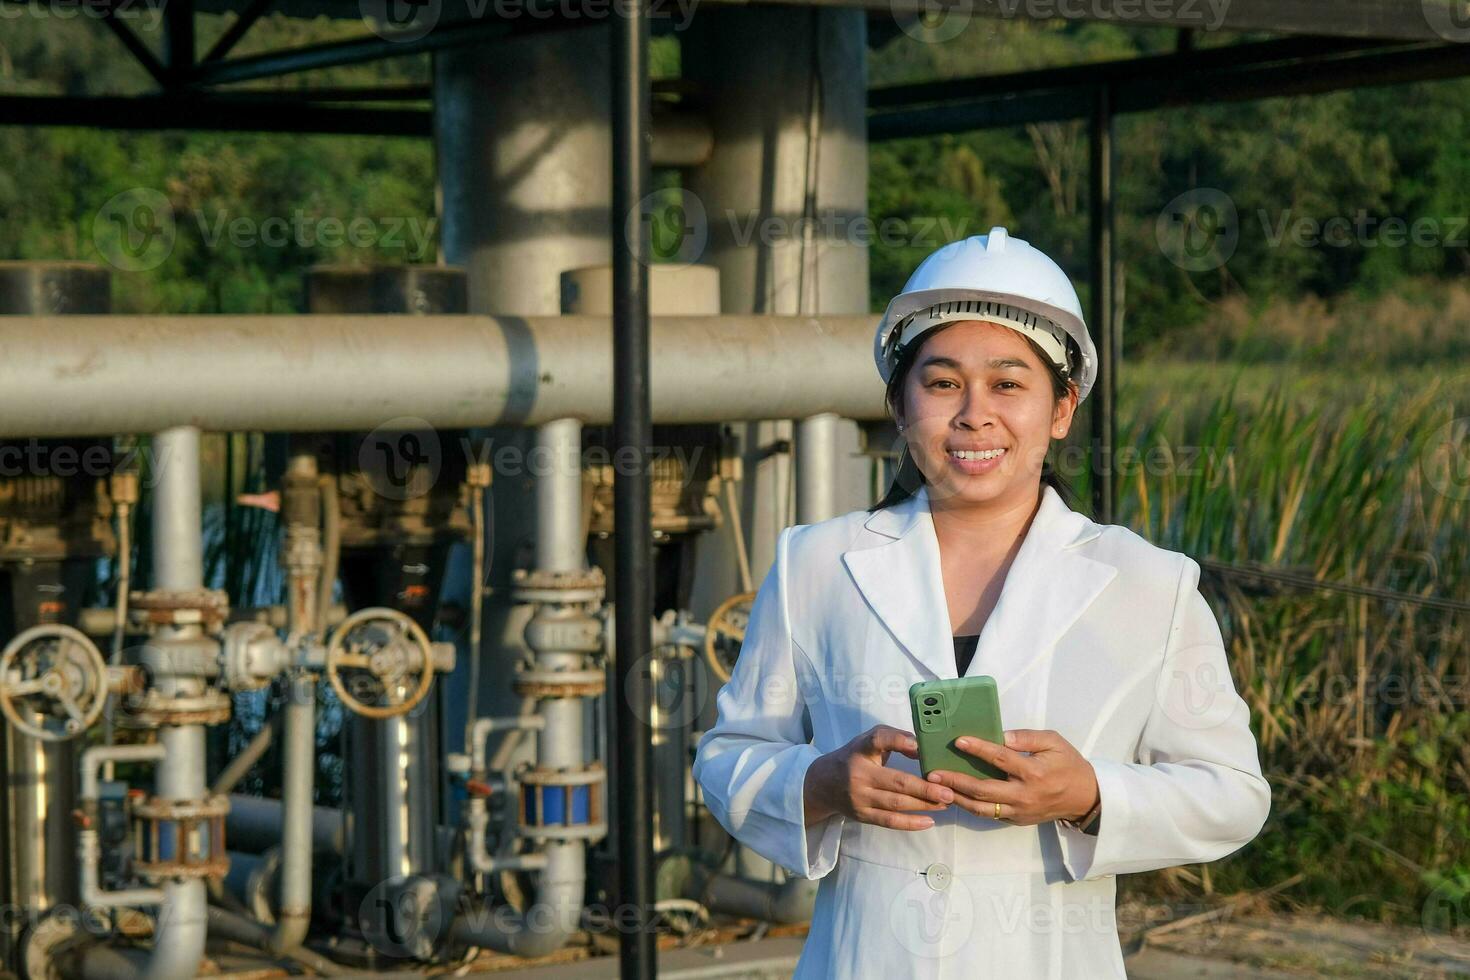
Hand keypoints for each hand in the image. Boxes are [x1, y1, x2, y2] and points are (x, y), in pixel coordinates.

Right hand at [804, 724, 953, 830]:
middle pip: (897, 781)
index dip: (898, 741)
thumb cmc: (854, 758)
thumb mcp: (867, 741)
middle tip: (949, 791)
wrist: (823, 784)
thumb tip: (922, 748)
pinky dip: (910, 823)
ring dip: (924, 804)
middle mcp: (858, 773)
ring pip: (896, 803)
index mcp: (860, 749)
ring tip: (946, 803)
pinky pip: (889, 822)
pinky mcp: (861, 815)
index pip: (878, 740)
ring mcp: (859, 797)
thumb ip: (892, 739)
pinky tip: (929, 821)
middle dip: (926, 788)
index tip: (919, 746)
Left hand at [927, 728, 1098, 826]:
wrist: (1085, 798)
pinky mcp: (1016, 820)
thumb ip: (1027, 737)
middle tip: (933, 773)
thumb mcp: (1054, 742)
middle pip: (983, 789)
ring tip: (936, 788)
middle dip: (956, 781)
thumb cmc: (1068, 765)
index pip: (1001, 759)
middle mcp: (1024, 794)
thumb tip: (1001, 735)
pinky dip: (970, 807)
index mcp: (1034, 772)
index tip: (959, 741)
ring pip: (981, 808)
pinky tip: (954, 797)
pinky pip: (989, 814)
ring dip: (957, 798)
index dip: (979, 749)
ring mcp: (1019, 811)